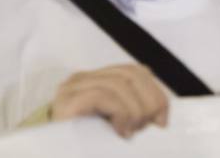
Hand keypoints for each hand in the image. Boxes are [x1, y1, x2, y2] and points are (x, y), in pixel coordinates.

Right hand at [49, 64, 168, 138]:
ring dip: (134, 111)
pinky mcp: (67, 102)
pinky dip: (120, 113)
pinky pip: (101, 95)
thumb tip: (160, 114)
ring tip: (130, 133)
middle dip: (149, 102)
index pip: (134, 71)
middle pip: (130, 74)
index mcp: (96, 82)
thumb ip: (133, 115)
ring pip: (119, 84)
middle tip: (146, 128)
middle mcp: (82, 80)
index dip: (155, 92)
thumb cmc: (89, 148)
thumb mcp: (118, 128)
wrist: (58, 156)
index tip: (162, 122)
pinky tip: (120, 131)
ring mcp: (72, 89)